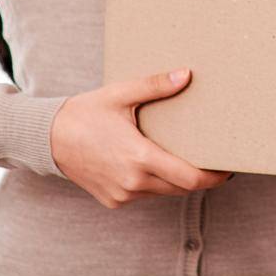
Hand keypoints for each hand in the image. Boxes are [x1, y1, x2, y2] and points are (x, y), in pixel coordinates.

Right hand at [49, 68, 231, 208]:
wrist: (46, 139)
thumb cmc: (85, 113)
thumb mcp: (121, 94)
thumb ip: (156, 86)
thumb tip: (187, 74)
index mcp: (139, 158)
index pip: (189, 178)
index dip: (214, 177)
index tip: (228, 167)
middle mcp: (132, 182)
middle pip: (181, 187)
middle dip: (200, 176)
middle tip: (215, 159)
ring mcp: (121, 195)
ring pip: (163, 192)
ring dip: (177, 179)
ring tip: (187, 157)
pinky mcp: (112, 200)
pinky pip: (144, 195)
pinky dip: (155, 183)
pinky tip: (155, 163)